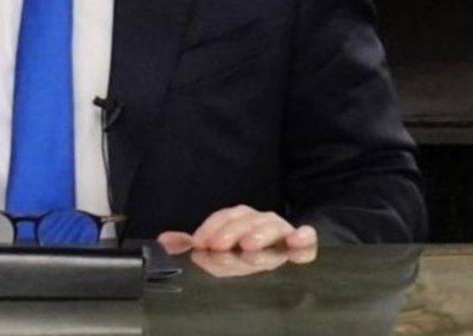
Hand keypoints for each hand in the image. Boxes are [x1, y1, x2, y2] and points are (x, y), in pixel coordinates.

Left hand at [157, 205, 317, 276]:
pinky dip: (304, 238)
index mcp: (240, 221)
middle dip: (232, 232)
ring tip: (248, 246)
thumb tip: (164, 241)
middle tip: (219, 246)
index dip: (211, 228)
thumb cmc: (244, 252)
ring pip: (272, 227)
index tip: (200, 242)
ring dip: (260, 234)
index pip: (225, 218)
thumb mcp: (218, 249)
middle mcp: (260, 223)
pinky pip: (308, 243)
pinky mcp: (301, 249)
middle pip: (247, 222)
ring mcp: (282, 235)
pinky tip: (298, 238)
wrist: (283, 254)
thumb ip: (194, 244)